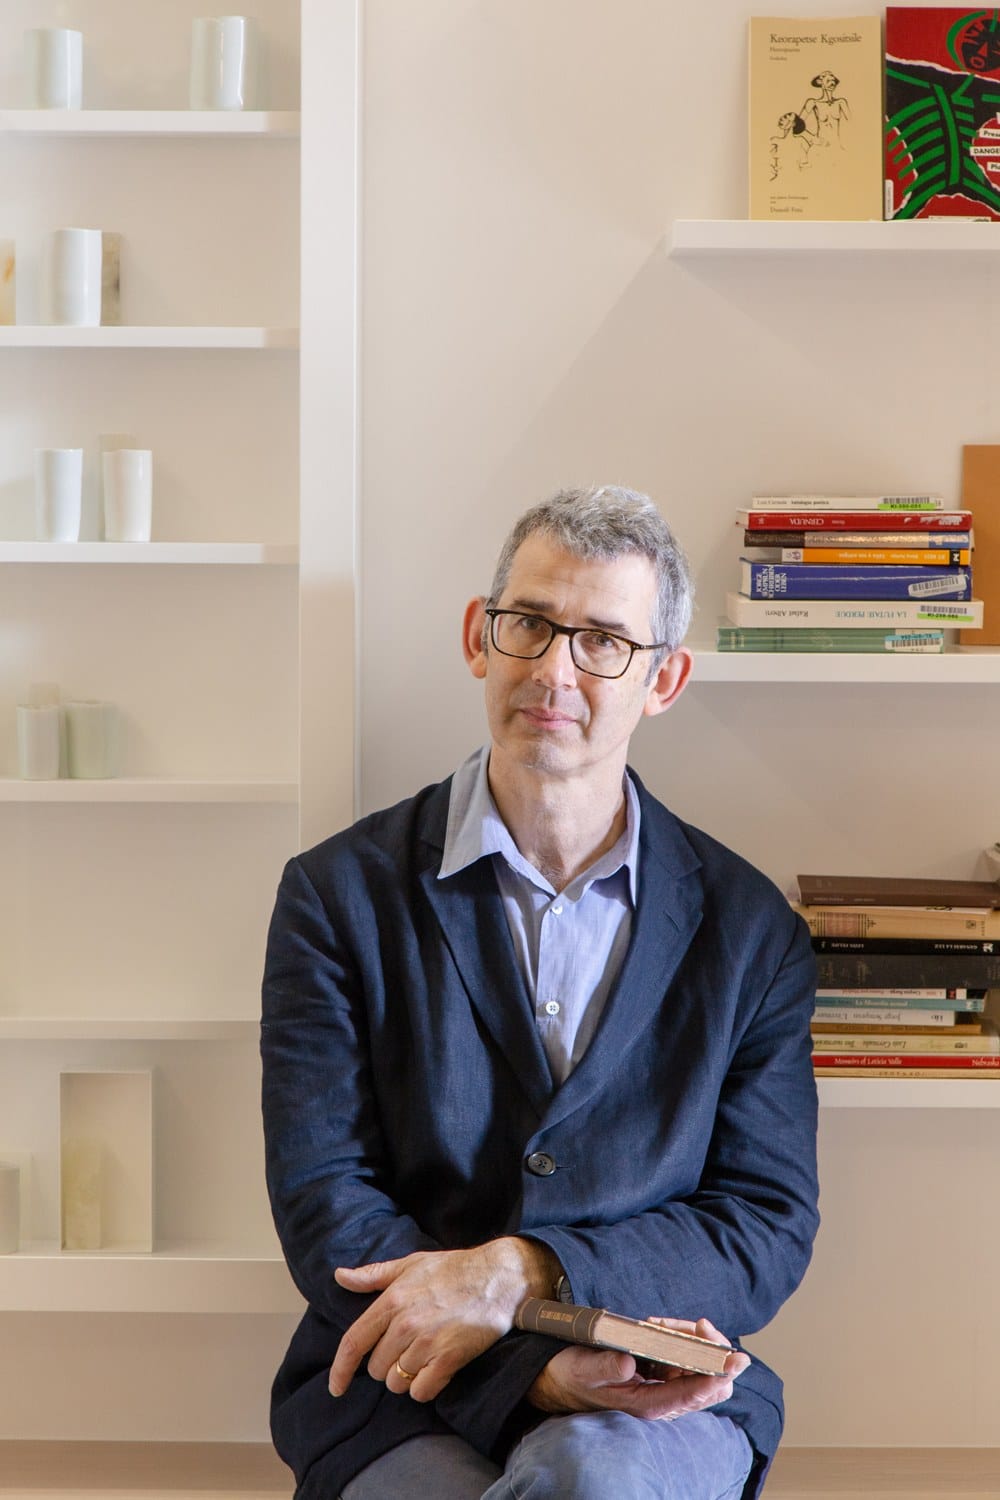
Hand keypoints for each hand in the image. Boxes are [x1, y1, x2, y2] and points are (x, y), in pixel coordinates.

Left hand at [328, 1238, 559, 1401]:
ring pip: (397, 1382)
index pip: (354, 1342)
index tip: (335, 1387)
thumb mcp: (410, 1264)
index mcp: (392, 1300)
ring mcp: (428, 1342)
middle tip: (408, 1348)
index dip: (340, 1369)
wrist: (498, 1277)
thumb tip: (339, 1276)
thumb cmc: (453, 1269)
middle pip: (376, 1368)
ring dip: (406, 1377)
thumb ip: (373, 1275)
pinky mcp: (450, 1358)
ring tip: (424, 1356)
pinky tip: (436, 1370)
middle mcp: (405, 1324)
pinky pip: (422, 1391)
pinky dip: (426, 1387)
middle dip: (387, 1364)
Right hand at [527, 1316, 749, 1421]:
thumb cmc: (572, 1376)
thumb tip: (629, 1362)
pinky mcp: (660, 1375)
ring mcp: (664, 1387)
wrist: (558, 1380)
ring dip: (697, 1342)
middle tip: (700, 1324)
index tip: (730, 1356)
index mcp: (648, 1404)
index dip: (716, 1374)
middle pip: (710, 1385)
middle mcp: (662, 1400)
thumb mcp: (583, 1369)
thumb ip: (606, 1367)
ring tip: (665, 1321)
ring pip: (702, 1369)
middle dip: (714, 1354)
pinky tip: (660, 1324)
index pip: (694, 1395)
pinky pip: (687, 1358)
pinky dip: (684, 1338)